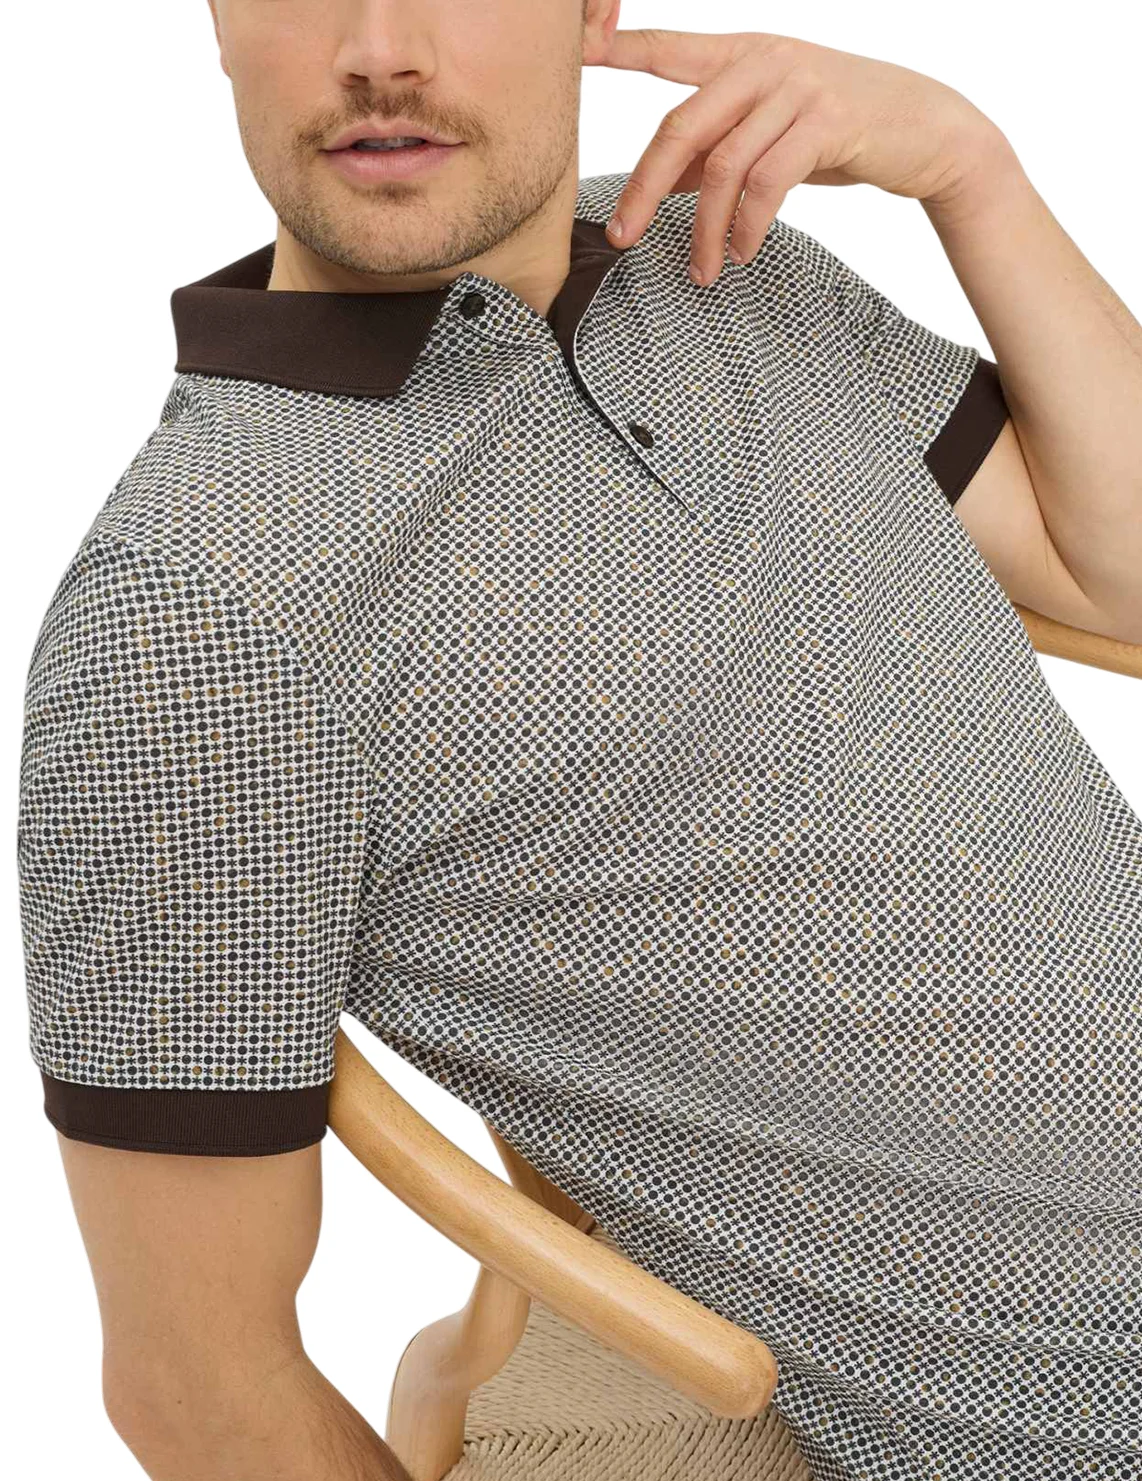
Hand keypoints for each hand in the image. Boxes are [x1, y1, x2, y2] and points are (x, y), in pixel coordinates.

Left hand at [588, 28, 1005, 283]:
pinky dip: (747, 226)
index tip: (579, 50)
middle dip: (645, 189)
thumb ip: (717, 149)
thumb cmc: (842, 131)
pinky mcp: (828, 121)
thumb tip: (662, 183)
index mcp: (743, 54)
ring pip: (723, 167)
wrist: (930, 131)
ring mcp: (797, 88)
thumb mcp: (771, 134)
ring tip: (703, 270)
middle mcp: (765, 61)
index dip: (621, 48)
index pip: (669, 49)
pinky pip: (768, 182)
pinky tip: (741, 252)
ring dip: (705, 229)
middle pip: (681, 128)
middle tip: (624, 237)